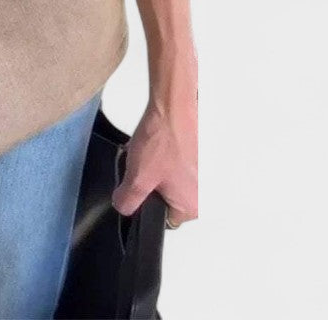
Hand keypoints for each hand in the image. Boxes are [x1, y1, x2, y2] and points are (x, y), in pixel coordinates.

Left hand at [111, 86, 197, 227]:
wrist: (173, 107)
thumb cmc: (164, 139)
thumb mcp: (137, 178)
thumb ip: (128, 200)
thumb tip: (124, 208)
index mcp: (192, 207)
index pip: (162, 220)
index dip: (145, 204)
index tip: (139, 189)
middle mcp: (203, 194)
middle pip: (166, 199)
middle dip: (150, 184)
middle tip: (145, 166)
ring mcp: (203, 174)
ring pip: (169, 180)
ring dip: (156, 169)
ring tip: (150, 153)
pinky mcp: (199, 158)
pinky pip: (176, 165)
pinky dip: (164, 157)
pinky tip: (157, 145)